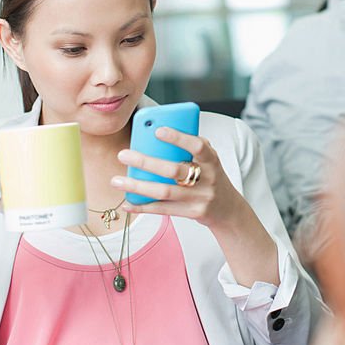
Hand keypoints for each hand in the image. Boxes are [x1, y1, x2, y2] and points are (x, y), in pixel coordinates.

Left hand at [113, 127, 254, 230]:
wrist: (228, 208)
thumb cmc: (210, 176)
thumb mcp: (208, 159)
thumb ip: (190, 147)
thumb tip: (155, 136)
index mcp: (211, 160)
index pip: (197, 146)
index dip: (179, 138)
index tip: (158, 131)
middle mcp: (207, 179)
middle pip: (174, 170)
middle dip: (146, 162)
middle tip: (123, 155)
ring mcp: (199, 198)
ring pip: (164, 192)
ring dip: (137, 187)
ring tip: (116, 181)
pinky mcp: (192, 213)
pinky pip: (163, 210)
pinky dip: (143, 207)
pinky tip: (127, 203)